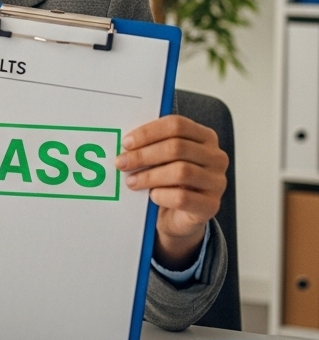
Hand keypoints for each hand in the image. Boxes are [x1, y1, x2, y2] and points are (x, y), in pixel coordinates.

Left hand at [116, 115, 227, 270]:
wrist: (179, 214)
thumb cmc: (168, 179)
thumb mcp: (161, 157)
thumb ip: (151, 145)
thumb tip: (126, 142)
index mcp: (204, 136)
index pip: (177, 125)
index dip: (149, 132)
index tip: (127, 142)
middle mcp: (216, 157)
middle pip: (177, 147)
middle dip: (144, 155)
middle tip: (122, 162)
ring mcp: (217, 182)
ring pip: (181, 172)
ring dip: (149, 176)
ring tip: (131, 182)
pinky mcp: (211, 205)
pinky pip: (183, 198)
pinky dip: (162, 196)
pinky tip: (152, 196)